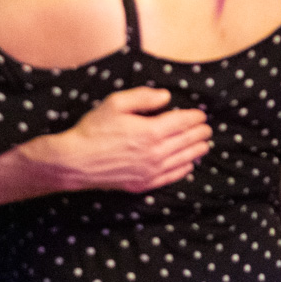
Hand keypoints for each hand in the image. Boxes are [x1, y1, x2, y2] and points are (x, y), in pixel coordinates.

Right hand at [34, 88, 210, 192]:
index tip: (201, 115)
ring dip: (196, 151)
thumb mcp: (116, 103)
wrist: (74, 162)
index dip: (195, 117)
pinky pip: (170, 177)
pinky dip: (183, 170)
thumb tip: (166, 97)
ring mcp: (150, 171)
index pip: (182, 122)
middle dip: (199, 133)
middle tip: (207, 129)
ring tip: (204, 145)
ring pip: (182, 160)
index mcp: (151, 131)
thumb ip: (144, 97)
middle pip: (186, 141)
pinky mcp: (142, 184)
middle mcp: (155, 153)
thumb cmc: (93, 130)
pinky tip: (188, 166)